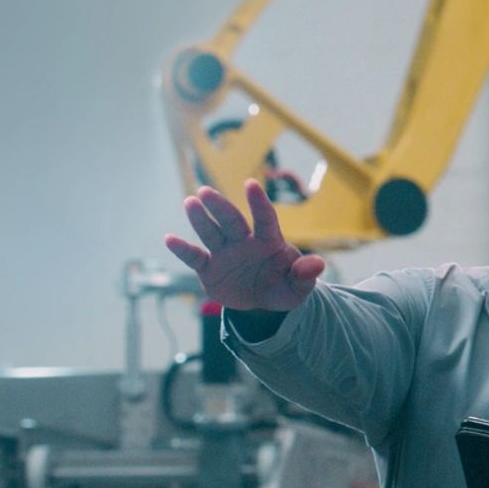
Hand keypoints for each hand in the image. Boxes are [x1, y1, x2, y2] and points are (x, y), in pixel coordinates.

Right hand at [163, 179, 325, 312]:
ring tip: (190, 202)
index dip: (258, 202)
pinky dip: (183, 250)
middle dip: (220, 207)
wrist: (262, 303)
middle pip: (232, 221)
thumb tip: (319, 264)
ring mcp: (225, 252)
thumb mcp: (298, 288)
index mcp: (269, 241)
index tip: (250, 184)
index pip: (264, 218)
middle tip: (206, 192)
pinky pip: (195, 257)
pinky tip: (169, 239)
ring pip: (212, 233)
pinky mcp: (210, 268)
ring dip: (201, 219)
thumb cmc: (283, 287)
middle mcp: (244, 241)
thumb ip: (305, 275)